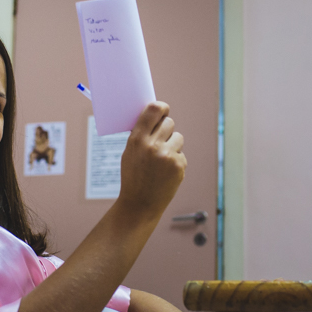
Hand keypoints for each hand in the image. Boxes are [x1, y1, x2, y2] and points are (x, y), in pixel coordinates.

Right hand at [116, 102, 186, 220]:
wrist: (140, 204)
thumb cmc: (133, 177)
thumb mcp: (129, 153)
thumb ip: (141, 135)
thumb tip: (154, 117)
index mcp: (137, 139)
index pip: (154, 110)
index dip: (162, 107)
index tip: (164, 110)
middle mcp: (153, 145)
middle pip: (169, 122)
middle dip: (167, 130)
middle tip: (161, 139)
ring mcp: (167, 155)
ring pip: (178, 137)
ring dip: (173, 145)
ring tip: (162, 160)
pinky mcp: (179, 165)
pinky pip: (181, 154)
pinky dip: (176, 161)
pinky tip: (165, 172)